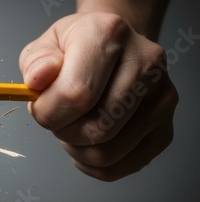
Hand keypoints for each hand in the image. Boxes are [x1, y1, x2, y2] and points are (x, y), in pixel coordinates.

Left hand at [19, 12, 177, 180]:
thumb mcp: (46, 45)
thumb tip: (38, 79)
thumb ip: (36, 62)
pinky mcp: (166, 127)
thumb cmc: (76, 49)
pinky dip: (95, 165)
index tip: (39, 107)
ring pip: (108, 153)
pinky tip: (87, 144)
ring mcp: (162, 98)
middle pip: (96, 129)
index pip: (77, 94)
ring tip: (73, 127)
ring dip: (78, 149)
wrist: (113, 47)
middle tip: (57, 118)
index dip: (48, 112)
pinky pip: (123, 166)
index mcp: (109, 35)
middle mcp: (146, 63)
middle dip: (63, 132)